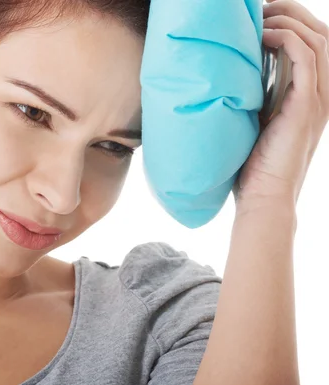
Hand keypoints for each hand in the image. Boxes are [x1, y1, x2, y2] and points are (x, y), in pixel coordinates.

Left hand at [233, 0, 328, 210]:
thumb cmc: (252, 166)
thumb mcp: (255, 121)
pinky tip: (263, 36)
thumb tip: (233, 72)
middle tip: (262, 8)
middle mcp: (321, 95)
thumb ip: (256, 96)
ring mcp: (318, 100)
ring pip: (318, 40)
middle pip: (322, 34)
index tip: (261, 16)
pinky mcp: (306, 106)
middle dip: (293, 12)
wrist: (262, 197)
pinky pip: (307, 58)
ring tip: (260, 18)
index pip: (315, 44)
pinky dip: (288, 39)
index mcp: (311, 96)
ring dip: (289, 20)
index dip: (293, 21)